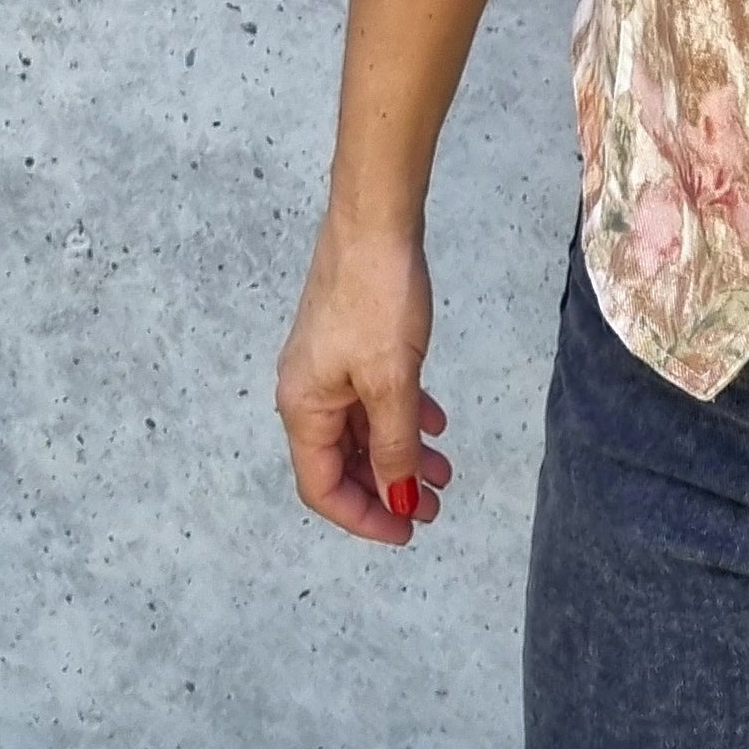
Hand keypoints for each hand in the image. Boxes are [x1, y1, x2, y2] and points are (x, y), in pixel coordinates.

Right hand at [275, 214, 451, 543]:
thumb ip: (395, 444)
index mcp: (302, 407)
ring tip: (446, 468)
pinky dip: (402, 413)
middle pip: (343, 462)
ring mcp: (328, 364)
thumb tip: (401, 500)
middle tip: (437, 504)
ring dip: (401, 451)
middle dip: (388, 487)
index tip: (409, 531)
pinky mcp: (350, 339)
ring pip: (362, 428)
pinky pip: (372, 394)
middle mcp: (307, 390)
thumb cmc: (377, 297)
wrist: (375, 217)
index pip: (323, 487)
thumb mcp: (392, 380)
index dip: (365, 516)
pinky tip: (434, 418)